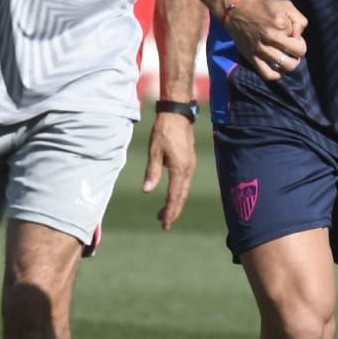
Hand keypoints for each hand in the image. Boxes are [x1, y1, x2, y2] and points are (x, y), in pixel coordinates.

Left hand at [140, 111, 196, 228]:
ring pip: (184, 190)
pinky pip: (185, 182)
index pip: (175, 195)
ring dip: (175, 202)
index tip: (165, 223)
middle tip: (165, 224)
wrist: (177, 114)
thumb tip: (147, 191)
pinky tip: (171, 195)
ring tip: (164, 213)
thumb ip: (152, 172)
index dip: (170, 211)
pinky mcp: (189, 161)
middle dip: (174, 211)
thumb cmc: (164, 131)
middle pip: (181, 196)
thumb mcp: (154, 151)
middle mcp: (188, 169)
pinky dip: (178, 192)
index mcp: (180, 168)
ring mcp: (190, 165)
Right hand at [225, 0, 307, 81]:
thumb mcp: (286, 5)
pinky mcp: (252, 58)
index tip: (291, 35)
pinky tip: (279, 68)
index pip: (300, 41)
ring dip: (291, 63)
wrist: (237, 11)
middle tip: (291, 47)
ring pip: (286, 66)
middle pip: (297, 55)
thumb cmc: (263, 8)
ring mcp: (261, 50)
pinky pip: (268, 74)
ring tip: (287, 57)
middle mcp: (271, 38)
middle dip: (298, 52)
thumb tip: (298, 36)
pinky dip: (277, 75)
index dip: (299, 39)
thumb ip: (299, 20)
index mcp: (280, 24)